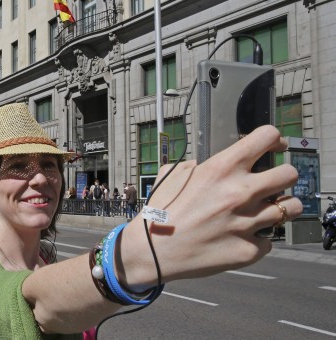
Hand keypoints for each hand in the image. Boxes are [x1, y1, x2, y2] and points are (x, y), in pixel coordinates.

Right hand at [119, 125, 302, 288]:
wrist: (151, 251)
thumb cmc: (159, 211)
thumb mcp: (171, 175)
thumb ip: (197, 166)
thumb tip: (205, 165)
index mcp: (222, 168)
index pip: (267, 136)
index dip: (273, 141)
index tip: (271, 150)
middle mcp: (240, 192)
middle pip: (290, 174)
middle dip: (283, 177)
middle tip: (270, 186)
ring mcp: (247, 223)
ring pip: (291, 208)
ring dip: (279, 209)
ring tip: (264, 213)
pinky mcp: (249, 250)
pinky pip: (268, 240)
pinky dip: (257, 240)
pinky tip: (239, 239)